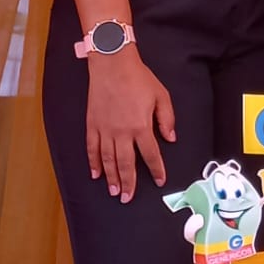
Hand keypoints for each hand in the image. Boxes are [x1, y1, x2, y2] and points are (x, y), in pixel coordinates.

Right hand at [84, 47, 175, 201]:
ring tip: (114, 191)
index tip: (159, 180)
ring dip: (111, 177)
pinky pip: (92, 149)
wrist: (112, 65)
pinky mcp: (92, 125)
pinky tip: (96, 174)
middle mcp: (122, 132)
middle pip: (126, 164)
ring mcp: (105, 130)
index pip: (151, 154)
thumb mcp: (161, 96)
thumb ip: (167, 119)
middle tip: (128, 197)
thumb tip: (170, 139)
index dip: (156, 169)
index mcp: (141, 126)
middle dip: (128, 182)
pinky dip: (93, 163)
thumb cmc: (139, 79)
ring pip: (108, 160)